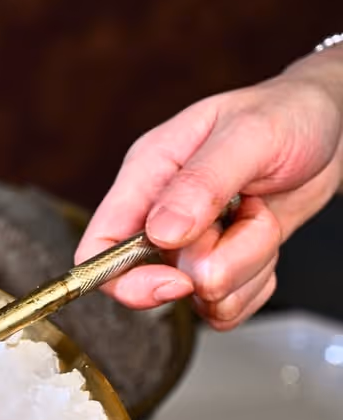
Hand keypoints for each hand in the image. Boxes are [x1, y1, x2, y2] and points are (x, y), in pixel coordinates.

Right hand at [76, 51, 342, 329]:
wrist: (332, 128)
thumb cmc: (286, 113)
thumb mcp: (248, 134)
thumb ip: (201, 183)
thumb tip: (162, 232)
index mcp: (147, 175)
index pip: (99, 246)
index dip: (126, 279)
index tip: (176, 282)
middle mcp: (161, 214)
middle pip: (158, 281)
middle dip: (218, 260)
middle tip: (247, 214)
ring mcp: (191, 244)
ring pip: (203, 297)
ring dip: (248, 264)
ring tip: (260, 213)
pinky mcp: (222, 264)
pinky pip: (227, 307)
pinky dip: (258, 283)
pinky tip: (265, 239)